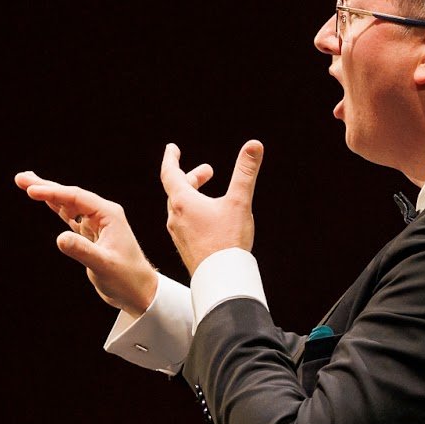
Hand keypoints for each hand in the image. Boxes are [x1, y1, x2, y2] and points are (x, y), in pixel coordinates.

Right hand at [14, 171, 159, 313]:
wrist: (138, 291)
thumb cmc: (126, 278)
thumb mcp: (103, 265)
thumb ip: (82, 250)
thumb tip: (59, 238)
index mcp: (108, 214)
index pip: (76, 198)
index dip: (53, 192)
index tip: (31, 190)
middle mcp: (103, 214)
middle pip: (70, 195)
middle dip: (45, 186)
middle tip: (21, 178)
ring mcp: (96, 223)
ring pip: (68, 204)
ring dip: (48, 194)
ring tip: (27, 184)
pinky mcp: (91, 234)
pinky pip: (70, 216)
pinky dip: (56, 208)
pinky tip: (46, 201)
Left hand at [161, 141, 261, 273]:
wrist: (221, 278)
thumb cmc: (228, 241)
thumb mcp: (239, 202)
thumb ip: (246, 172)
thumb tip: (254, 144)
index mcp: (183, 203)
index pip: (170, 173)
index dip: (171, 159)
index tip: (172, 149)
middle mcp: (175, 218)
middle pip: (177, 191)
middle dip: (191, 177)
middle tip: (208, 171)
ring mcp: (179, 234)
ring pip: (181, 208)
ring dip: (193, 196)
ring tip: (209, 195)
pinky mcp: (186, 247)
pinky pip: (185, 223)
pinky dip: (194, 213)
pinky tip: (209, 221)